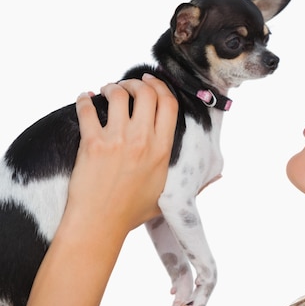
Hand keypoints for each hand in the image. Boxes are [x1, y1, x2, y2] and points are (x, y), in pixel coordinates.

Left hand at [6, 74, 177, 305]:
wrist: (100, 224)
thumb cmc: (132, 212)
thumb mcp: (169, 196)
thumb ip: (195, 184)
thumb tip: (219, 176)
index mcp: (162, 150)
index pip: (169, 104)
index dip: (160, 86)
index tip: (151, 82)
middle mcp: (142, 141)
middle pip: (146, 93)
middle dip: (136, 83)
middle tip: (128, 86)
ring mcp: (117, 140)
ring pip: (117, 95)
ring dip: (112, 87)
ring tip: (107, 91)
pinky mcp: (92, 144)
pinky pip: (87, 109)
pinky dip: (84, 99)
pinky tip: (85, 99)